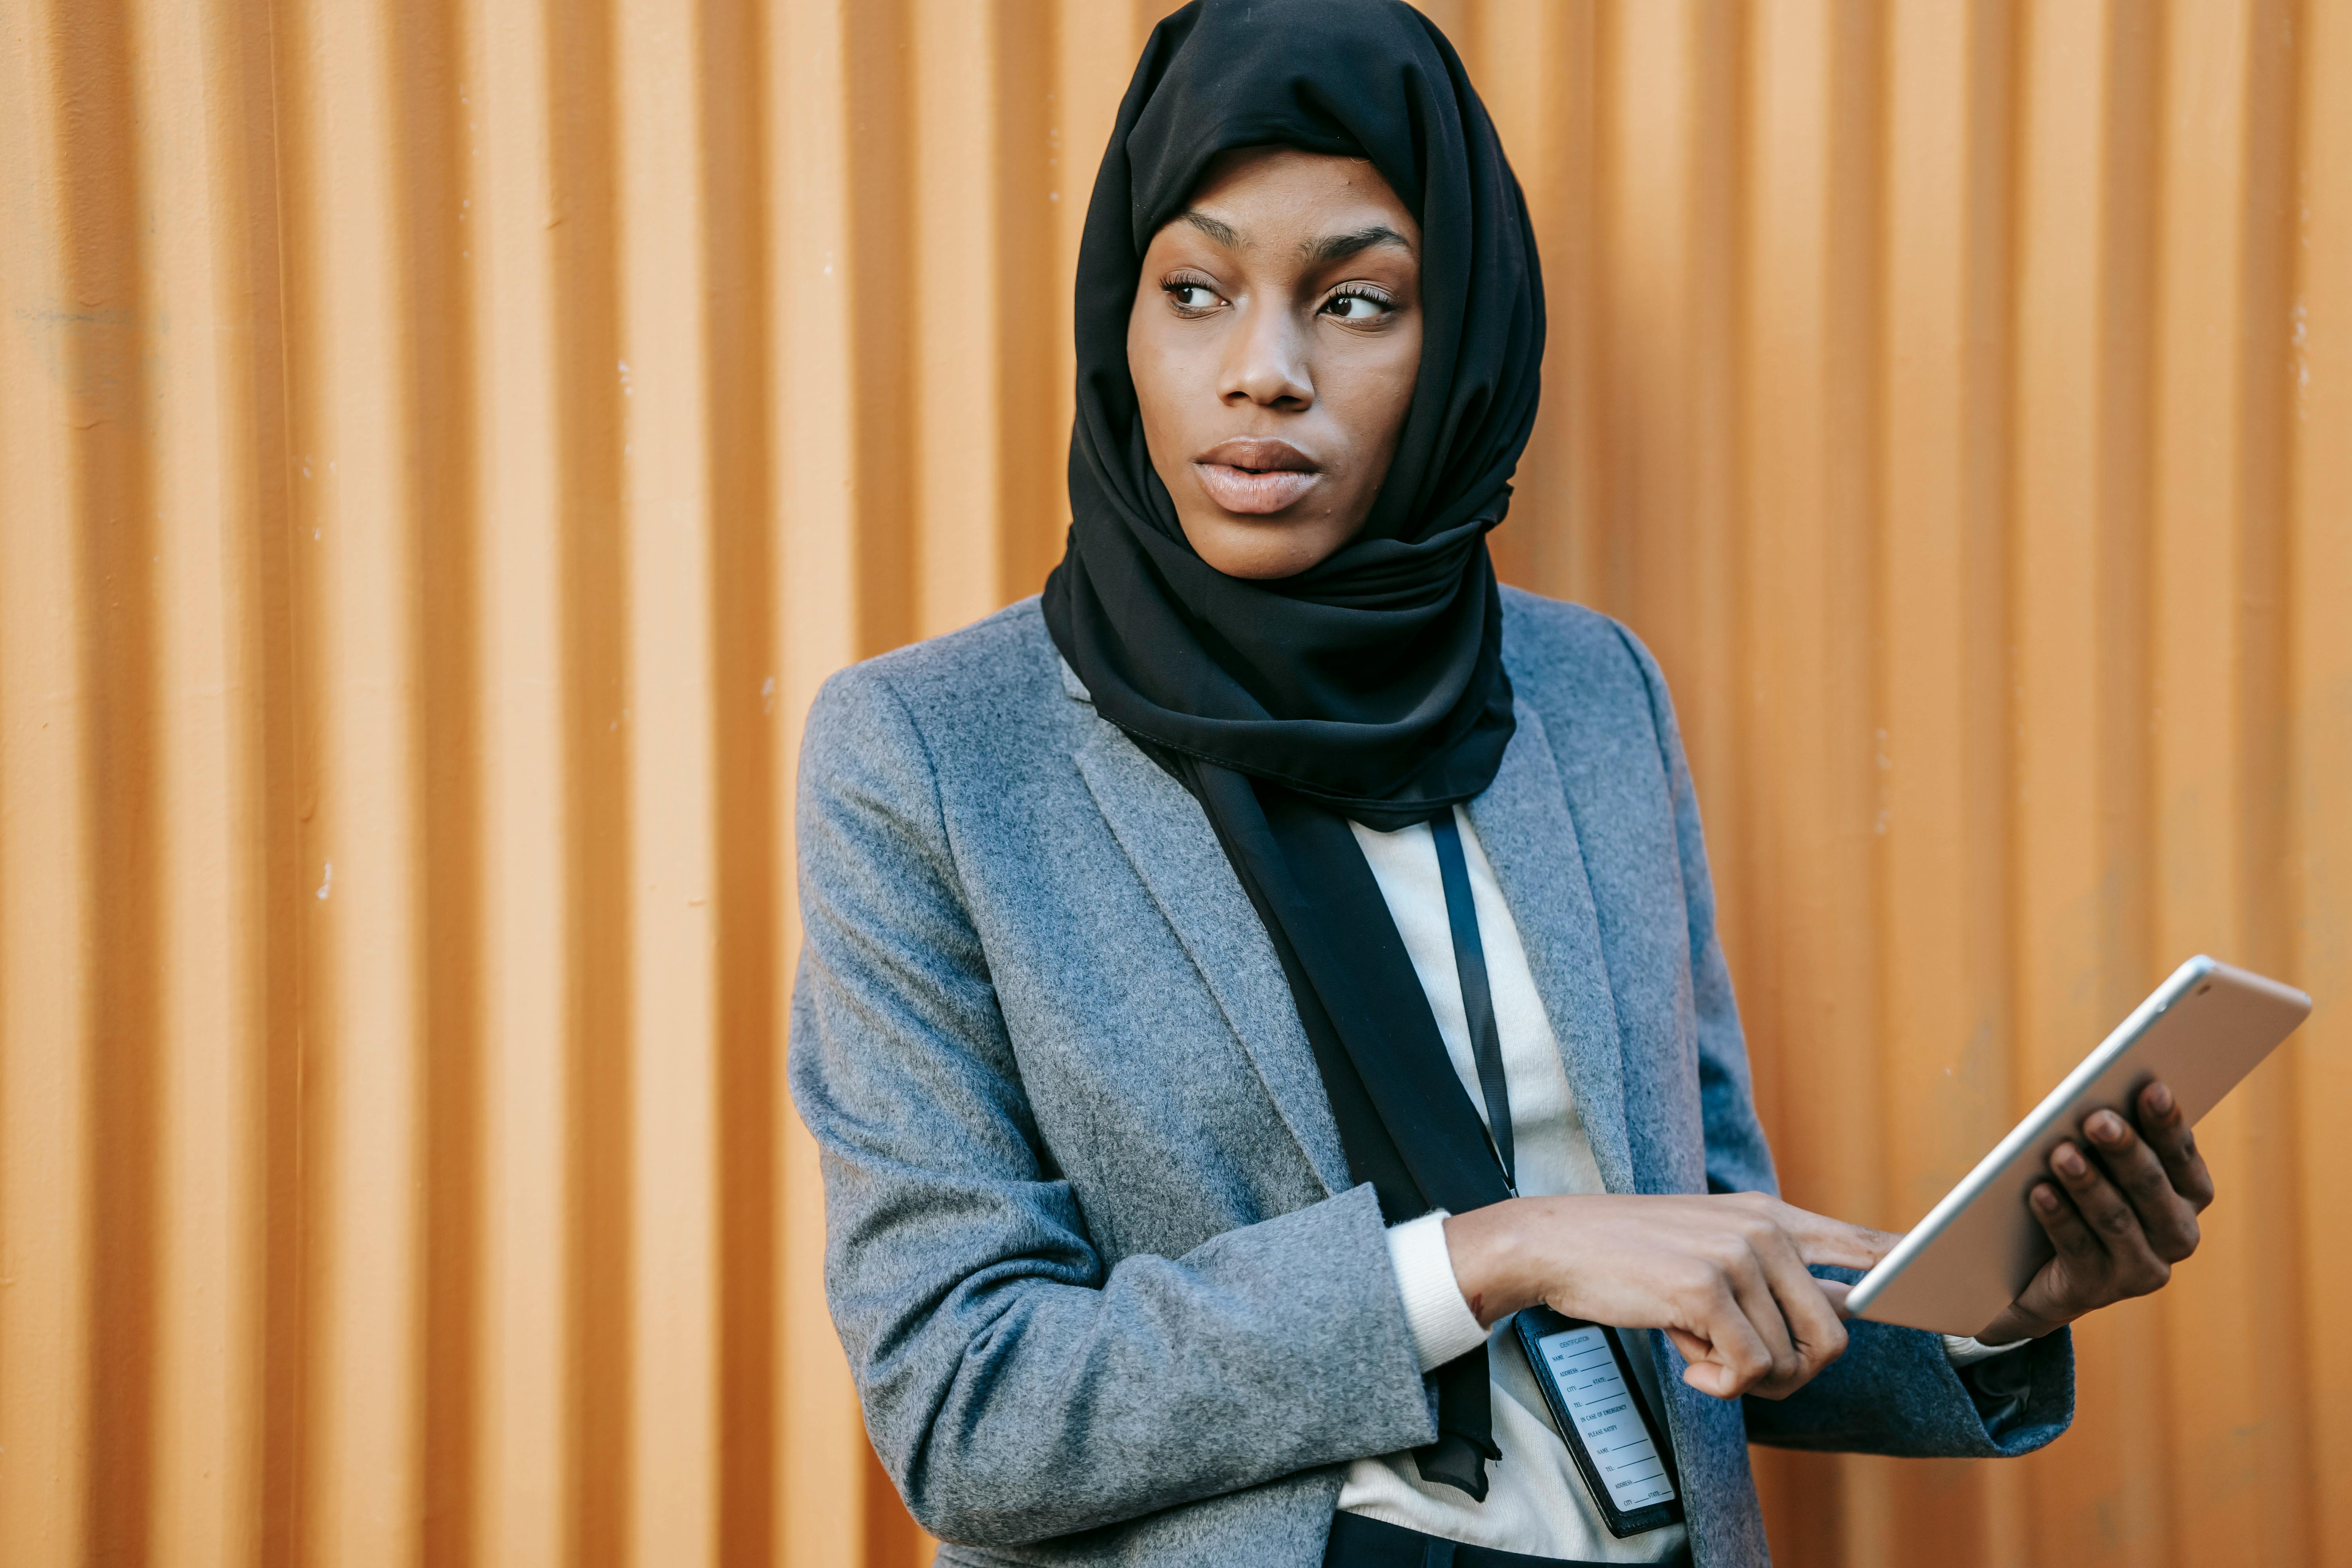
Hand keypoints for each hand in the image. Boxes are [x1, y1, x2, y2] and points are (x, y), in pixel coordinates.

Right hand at [1443, 1192, 1897, 1401]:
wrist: (1558, 1242)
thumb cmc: (1635, 1255)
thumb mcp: (1715, 1246)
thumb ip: (1780, 1273)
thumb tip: (1850, 1305)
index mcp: (1774, 1217)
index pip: (1869, 1246)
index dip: (1912, 1277)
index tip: (1949, 1298)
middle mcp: (1766, 1229)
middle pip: (1836, 1332)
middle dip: (1795, 1371)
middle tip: (1743, 1367)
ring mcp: (1738, 1255)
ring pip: (1789, 1361)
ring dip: (1744, 1378)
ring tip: (1700, 1348)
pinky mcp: (1706, 1288)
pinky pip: (1747, 1370)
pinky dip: (1717, 1384)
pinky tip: (1687, 1361)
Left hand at [1977, 1079, 2213, 1343]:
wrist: (2033, 1270)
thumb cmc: (2075, 1195)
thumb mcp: (2098, 1164)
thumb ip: (2108, 1138)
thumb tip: (2102, 1098)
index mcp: (2187, 1197)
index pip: (2182, 1156)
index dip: (2167, 1124)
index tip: (2152, 1088)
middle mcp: (2177, 1236)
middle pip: (2151, 1186)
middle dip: (2124, 1150)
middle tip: (2097, 1119)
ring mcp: (2142, 1269)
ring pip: (2116, 1219)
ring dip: (2087, 1183)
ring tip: (2060, 1153)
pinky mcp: (2099, 1290)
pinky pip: (2078, 1249)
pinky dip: (2058, 1217)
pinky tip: (2039, 1192)